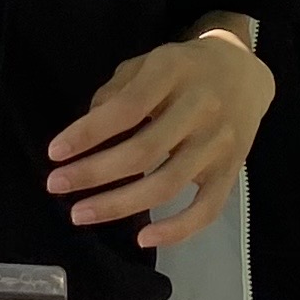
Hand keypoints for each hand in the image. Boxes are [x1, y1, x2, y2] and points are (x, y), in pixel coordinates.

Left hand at [44, 23, 270, 247]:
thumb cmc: (184, 69)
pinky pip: (206, 209)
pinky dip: (177, 230)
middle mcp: (201, 107)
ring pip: (168, 184)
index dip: (89, 133)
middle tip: (56, 185)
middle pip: (143, 151)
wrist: (244, 73)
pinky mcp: (231, 171)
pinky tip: (142, 237)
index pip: (127, 108)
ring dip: (119, 204)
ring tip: (81, 213)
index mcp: (174, 72)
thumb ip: (116, 92)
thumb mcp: (148, 62)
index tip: (55, 153)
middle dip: (94, 173)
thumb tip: (86, 133)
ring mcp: (219, 143)